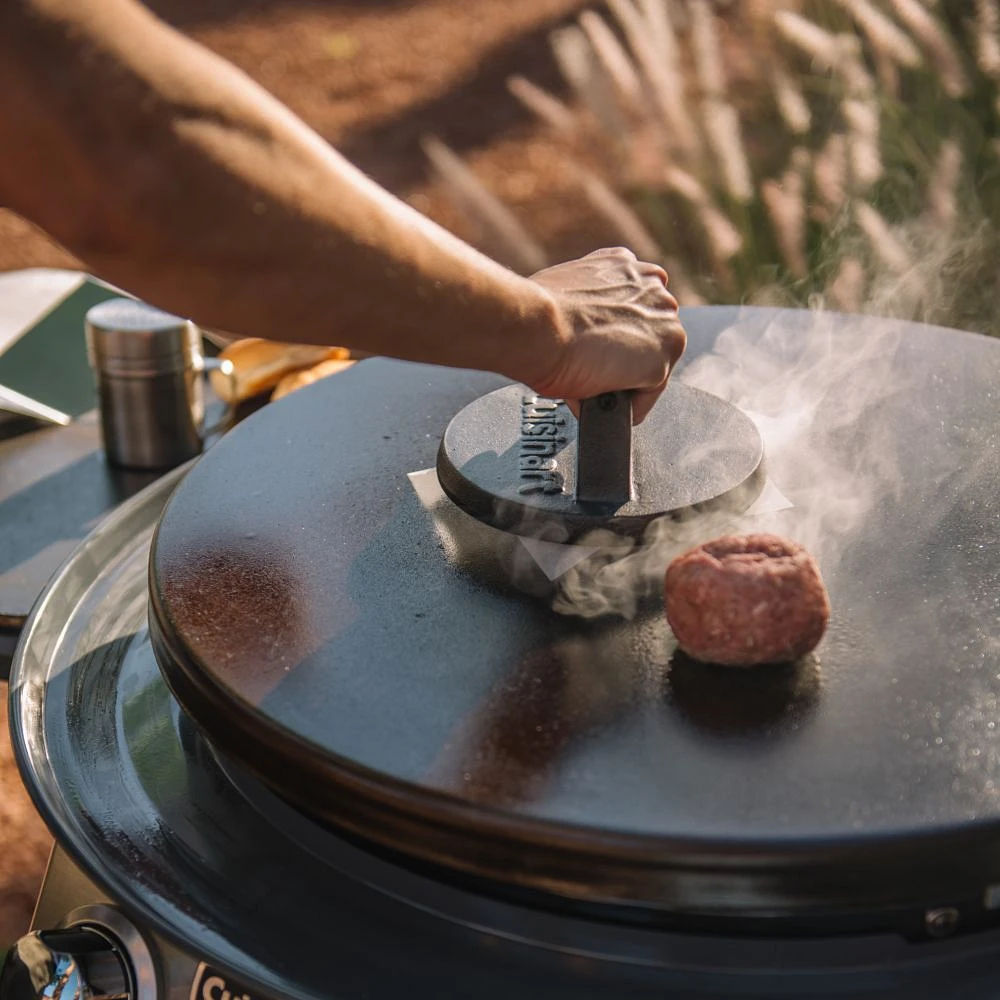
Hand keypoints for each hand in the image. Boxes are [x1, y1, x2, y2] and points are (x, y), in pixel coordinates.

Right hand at [526, 247, 686, 423]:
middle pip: (646, 339)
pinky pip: (645, 397)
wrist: (536, 327)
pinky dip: (621, 406)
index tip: (591, 347)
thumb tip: (580, 324)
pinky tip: (595, 397)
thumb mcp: (566, 289)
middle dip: (620, 356)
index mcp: (627, 266)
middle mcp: (654, 290)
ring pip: (649, 368)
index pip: (633, 309)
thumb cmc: (537, 312)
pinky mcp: (661, 362)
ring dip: (622, 380)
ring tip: (588, 381)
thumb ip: (589, 301)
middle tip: (586, 365)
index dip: (609, 334)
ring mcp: (664, 326)